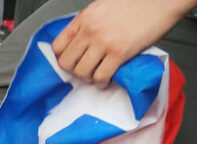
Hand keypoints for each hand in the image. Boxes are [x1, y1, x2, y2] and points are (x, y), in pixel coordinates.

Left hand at [50, 0, 191, 83]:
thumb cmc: (138, 1)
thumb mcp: (104, 6)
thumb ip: (89, 23)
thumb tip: (80, 42)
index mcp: (85, 17)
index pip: (57, 46)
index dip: (62, 57)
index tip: (71, 61)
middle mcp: (90, 30)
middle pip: (66, 63)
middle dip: (73, 71)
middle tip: (84, 71)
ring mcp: (104, 42)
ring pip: (81, 73)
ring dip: (88, 78)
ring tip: (97, 75)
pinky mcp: (120, 52)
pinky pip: (101, 77)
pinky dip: (102, 82)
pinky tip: (107, 79)